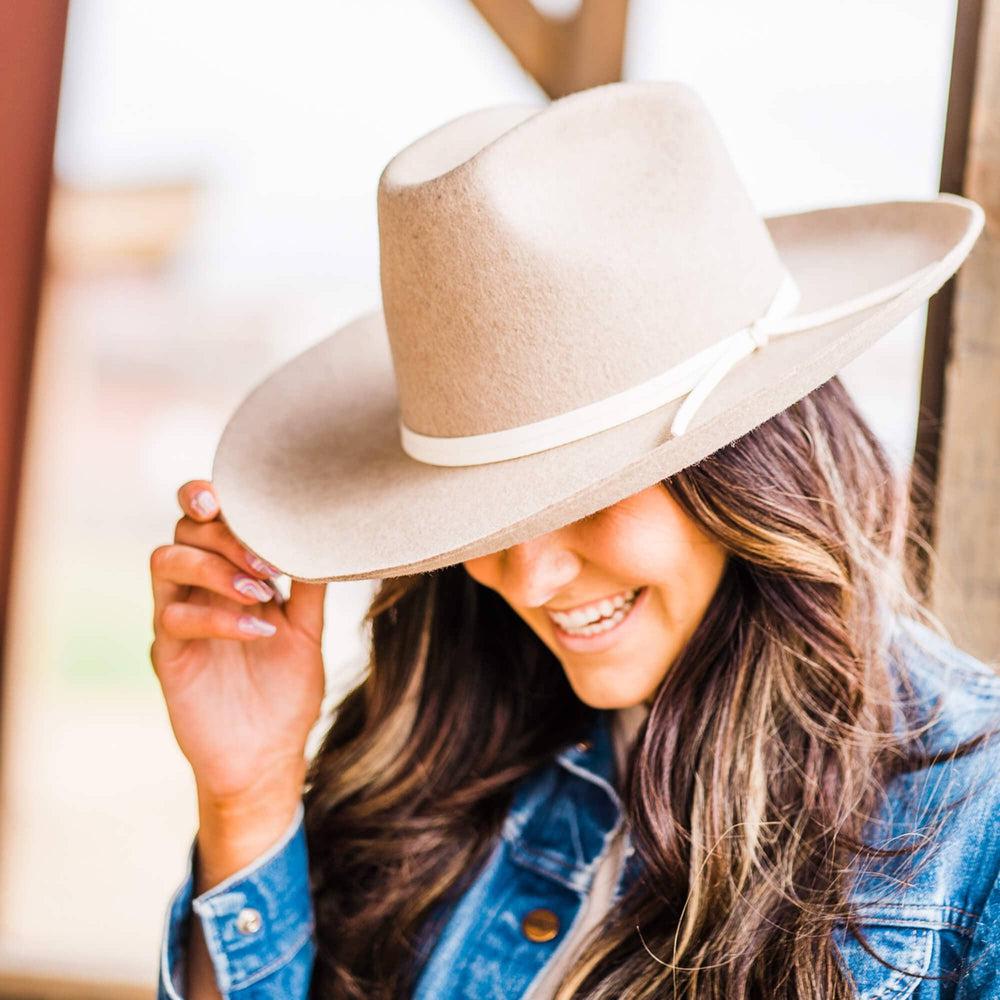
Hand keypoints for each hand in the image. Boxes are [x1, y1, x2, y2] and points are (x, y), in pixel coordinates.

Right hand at [150, 480, 326, 811]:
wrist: (267, 754)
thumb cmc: (285, 689)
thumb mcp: (307, 631)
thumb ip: (310, 587)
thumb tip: (328, 536)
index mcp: (227, 574)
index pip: (205, 519)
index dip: (213, 497)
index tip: (243, 497)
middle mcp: (196, 589)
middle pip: (183, 530)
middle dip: (222, 531)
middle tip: (265, 557)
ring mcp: (176, 619)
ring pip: (165, 561)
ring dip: (216, 567)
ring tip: (263, 592)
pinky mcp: (167, 654)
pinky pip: (175, 617)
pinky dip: (219, 617)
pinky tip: (260, 630)